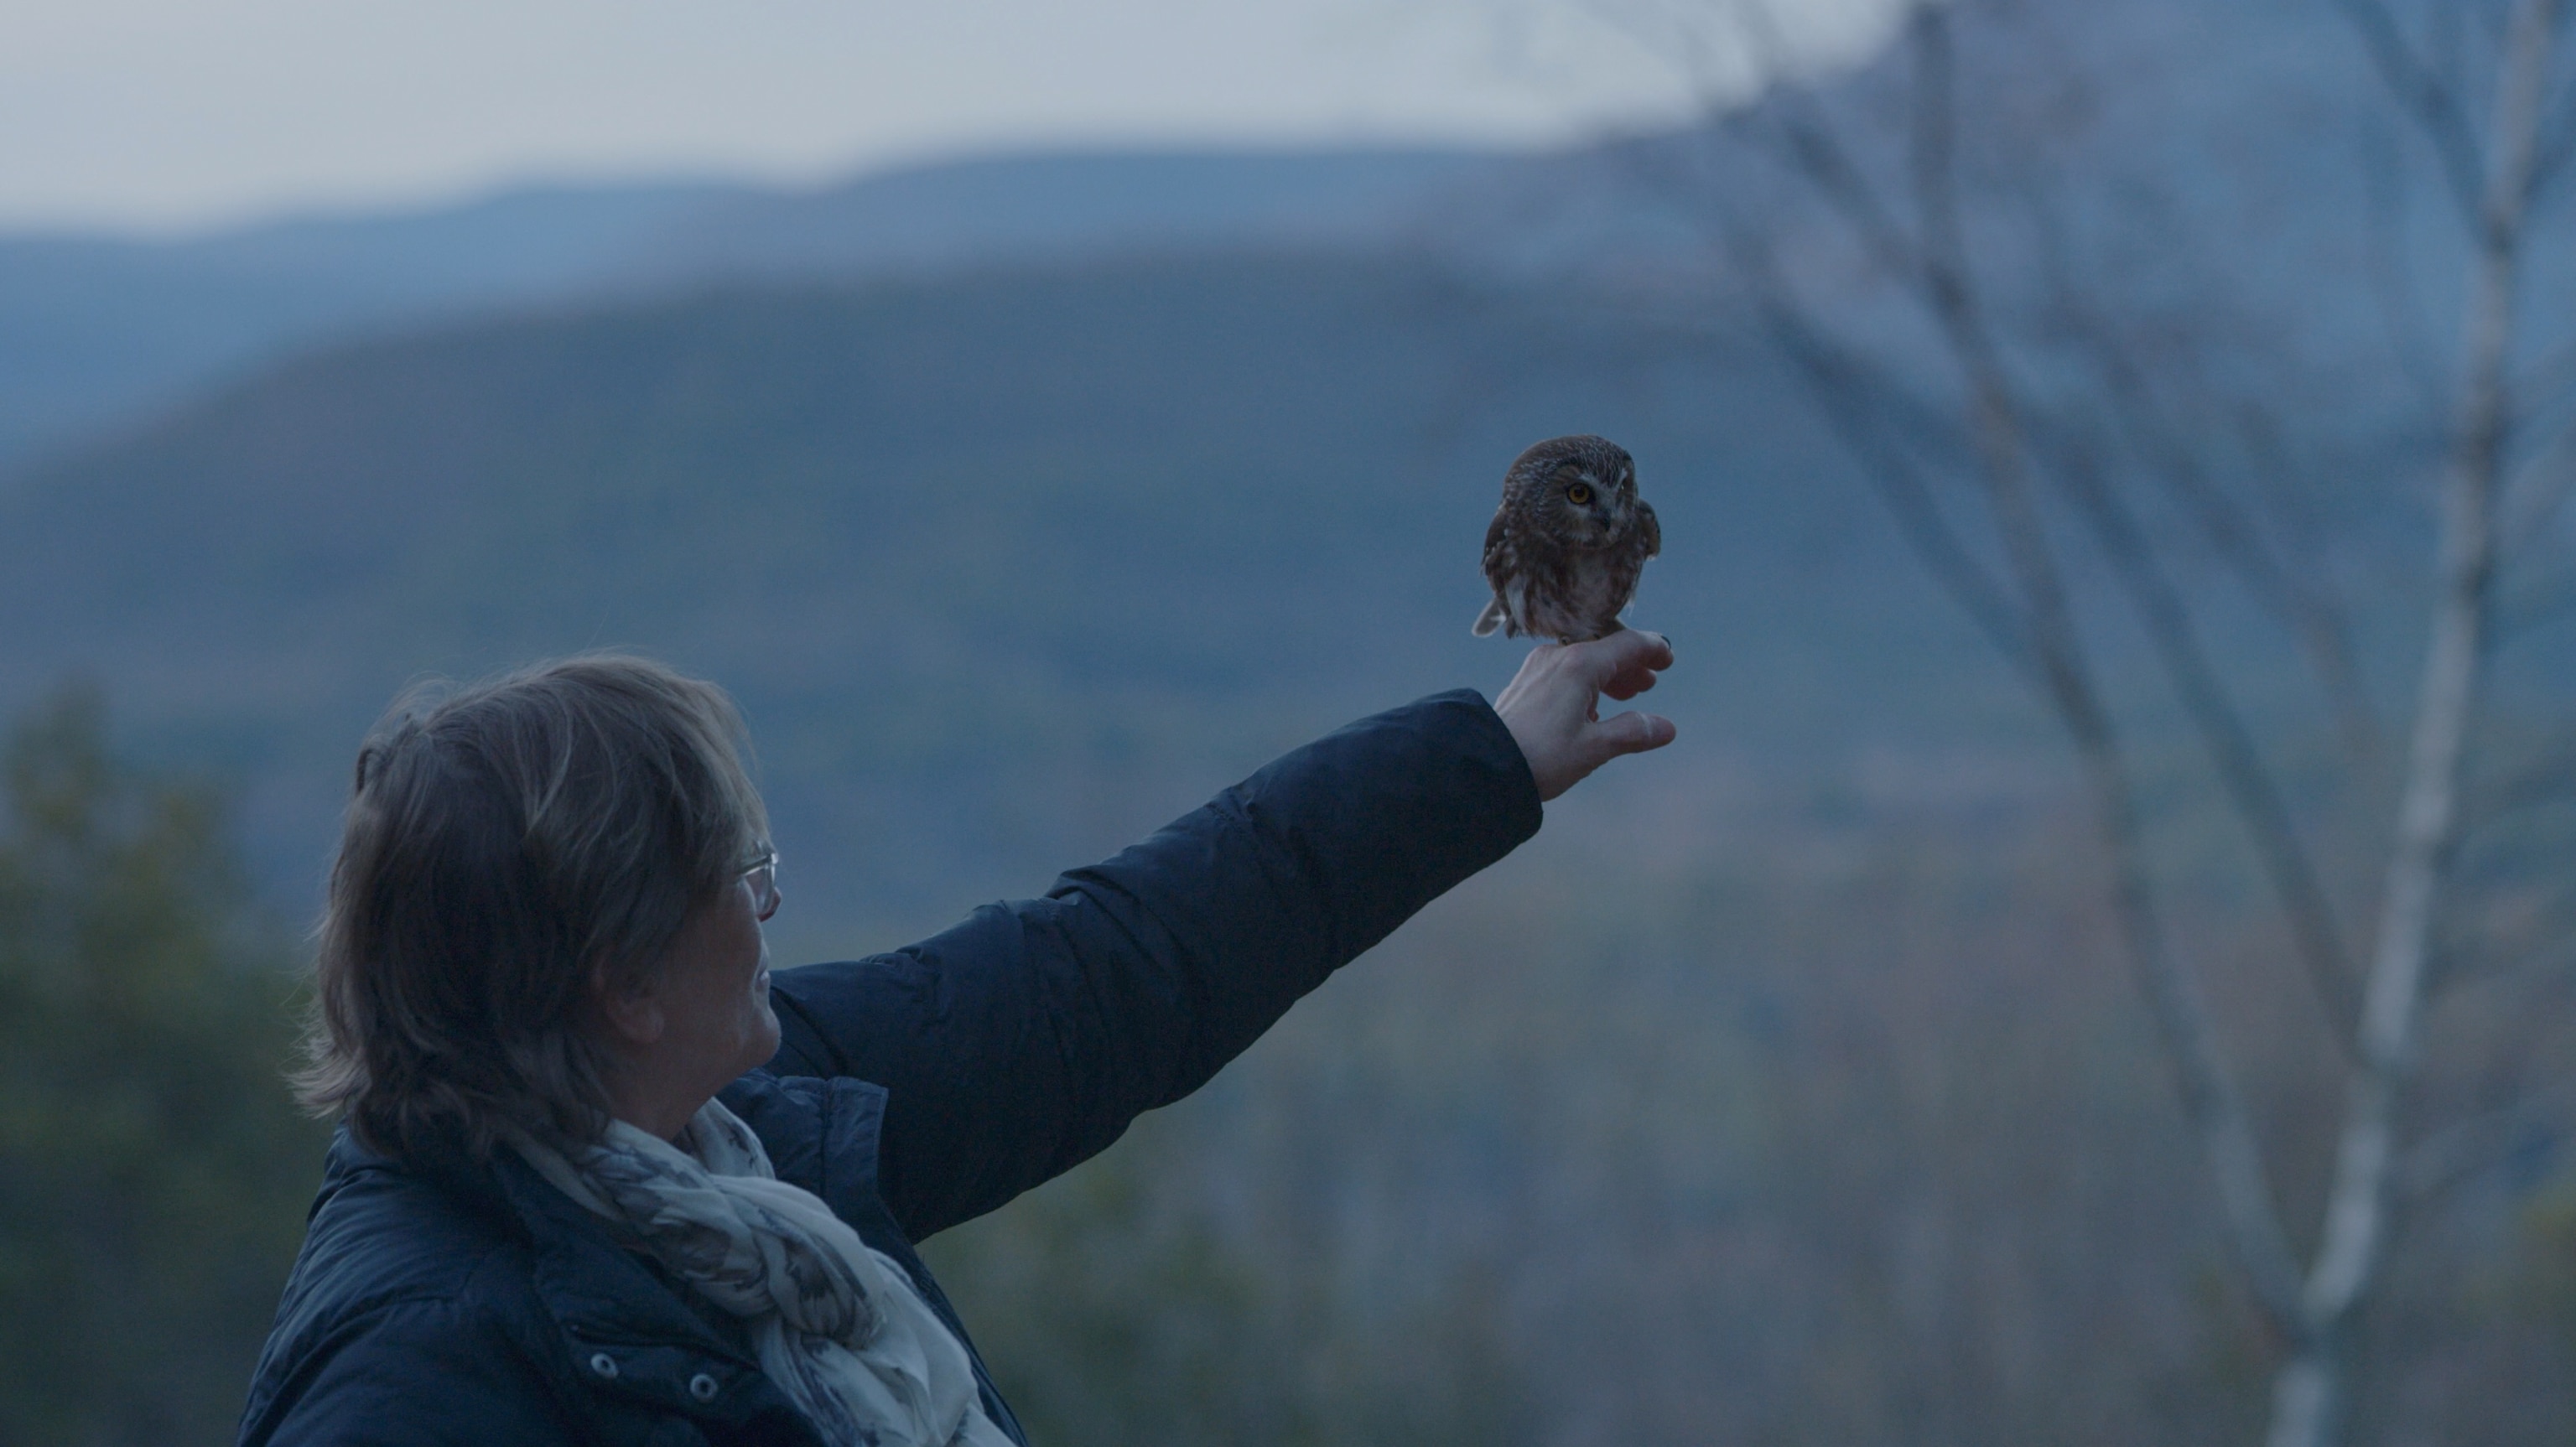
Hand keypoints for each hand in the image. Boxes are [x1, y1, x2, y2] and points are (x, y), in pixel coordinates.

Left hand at [1492, 630, 1675, 801]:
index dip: (1652, 650)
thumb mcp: (1594, 748)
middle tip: (1649, 684)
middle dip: (1630, 666)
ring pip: (1584, 662)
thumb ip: (1632, 733)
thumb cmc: (1541, 757)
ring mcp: (1538, 667)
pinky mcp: (1526, 682)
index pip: (1627, 644)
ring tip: (1626, 696)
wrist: (1485, 764)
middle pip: (1605, 651)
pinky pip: (1564, 672)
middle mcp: (1557, 657)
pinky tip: (1590, 709)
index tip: (1668, 661)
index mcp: (1580, 665)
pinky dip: (1586, 684)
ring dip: (1608, 676)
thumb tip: (1666, 728)